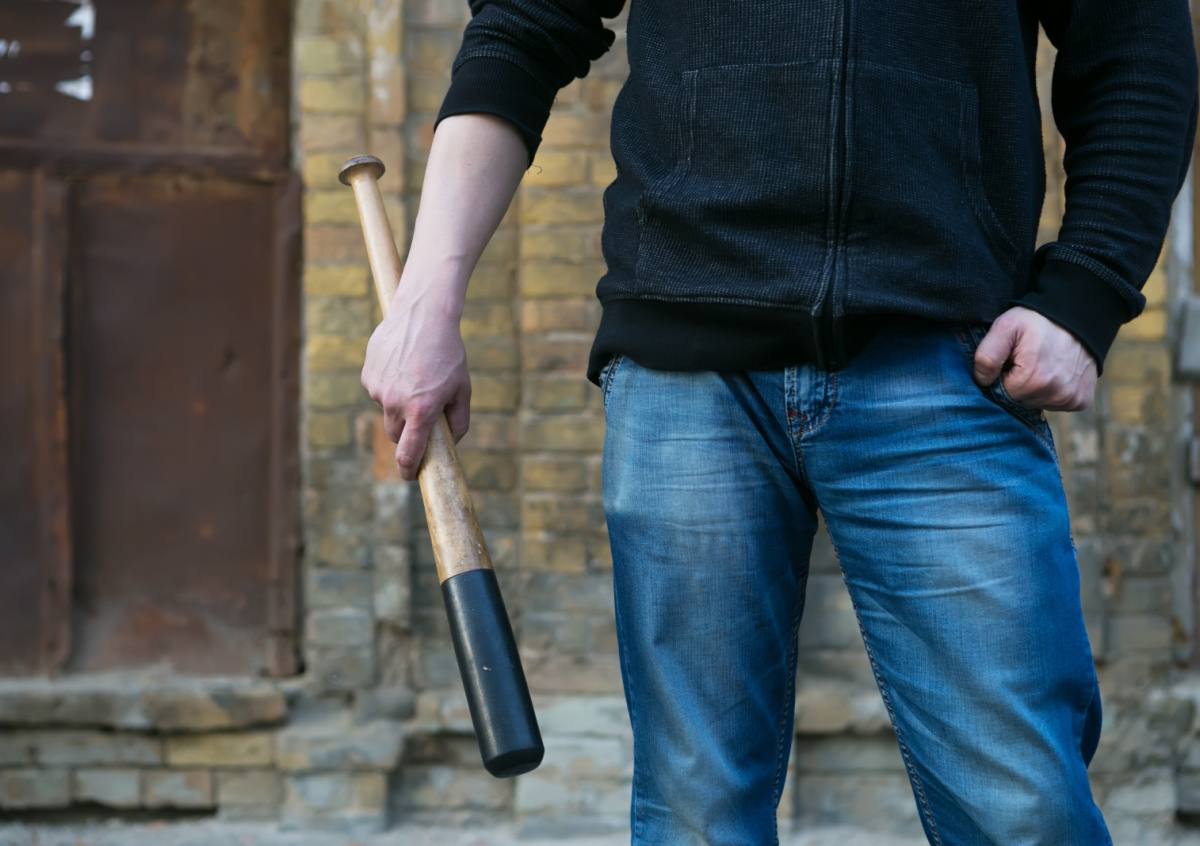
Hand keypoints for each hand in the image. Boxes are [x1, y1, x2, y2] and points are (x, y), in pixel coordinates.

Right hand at [361, 299, 470, 480]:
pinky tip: (402, 366)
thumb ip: (459, 420)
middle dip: (407, 433)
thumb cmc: (448, 352)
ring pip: (387, 410)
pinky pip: (378, 391)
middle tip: (421, 416)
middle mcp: (396, 403)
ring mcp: (378, 389)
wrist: (423, 314)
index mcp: (422, 410)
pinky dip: (388, 386)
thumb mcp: (463, 388)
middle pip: (396, 435)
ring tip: (415, 377)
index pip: (409, 453)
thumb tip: (453, 443)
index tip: (410, 477)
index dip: (408, 470)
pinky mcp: (368, 376)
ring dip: (399, 404)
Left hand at [972, 306, 1096, 411]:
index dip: (1004, 375)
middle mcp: (1056, 394)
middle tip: (1028, 360)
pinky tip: (1056, 372)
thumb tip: (981, 381)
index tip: (1013, 359)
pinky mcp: (1081, 400)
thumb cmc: (1038, 320)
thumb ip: (986, 355)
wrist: (1078, 316)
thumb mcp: (1005, 327)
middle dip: (1019, 383)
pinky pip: (1057, 404)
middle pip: (1022, 400)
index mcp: (1033, 381)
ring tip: (1043, 363)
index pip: (1003, 393)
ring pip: (1038, 403)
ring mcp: (1071, 399)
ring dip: (1036, 388)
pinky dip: (1053, 391)